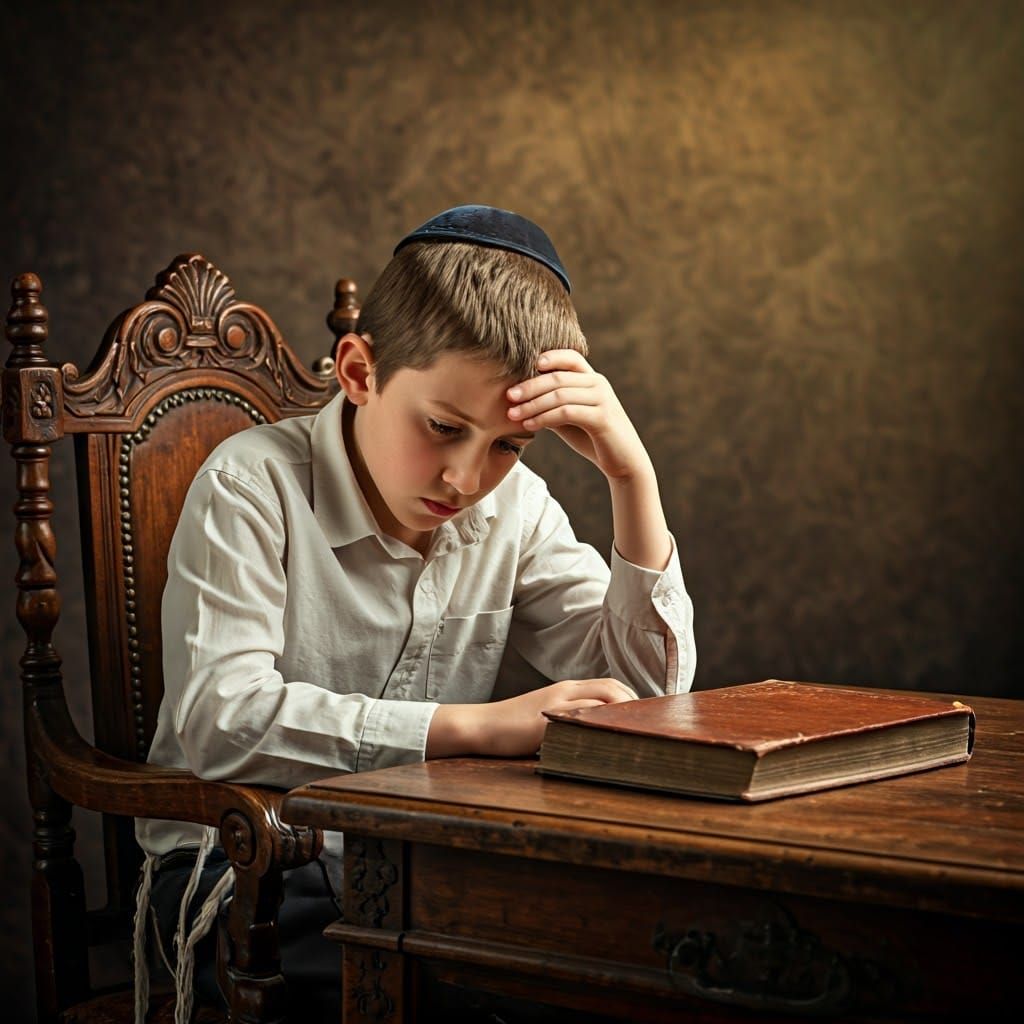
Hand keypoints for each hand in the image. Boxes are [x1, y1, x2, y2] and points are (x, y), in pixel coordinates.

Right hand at [427, 678, 636, 758]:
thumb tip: (598, 730)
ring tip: (639, 731)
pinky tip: (613, 737)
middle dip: (636, 704)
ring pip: (603, 698)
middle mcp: (565, 691)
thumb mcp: (546, 716)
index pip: (610, 685)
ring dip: (625, 713)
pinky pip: (583, 717)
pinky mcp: (548, 720)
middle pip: (613, 688)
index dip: (632, 698)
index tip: (645, 716)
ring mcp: (557, 704)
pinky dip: (603, 724)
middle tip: (649, 725)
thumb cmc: (512, 726)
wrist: (481, 725)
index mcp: (567, 688)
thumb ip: (570, 718)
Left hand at [506, 350, 651, 481]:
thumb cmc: (593, 438)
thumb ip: (551, 405)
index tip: (523, 367)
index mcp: (592, 379)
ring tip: (513, 414)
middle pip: (558, 377)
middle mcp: (599, 384)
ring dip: (533, 404)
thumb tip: (520, 399)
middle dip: (530, 386)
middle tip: (508, 396)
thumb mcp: (569, 418)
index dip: (548, 357)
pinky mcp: (602, 418)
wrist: (624, 461)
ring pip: (560, 395)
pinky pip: (567, 412)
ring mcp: (602, 399)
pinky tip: (529, 425)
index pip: (570, 358)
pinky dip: (544, 417)